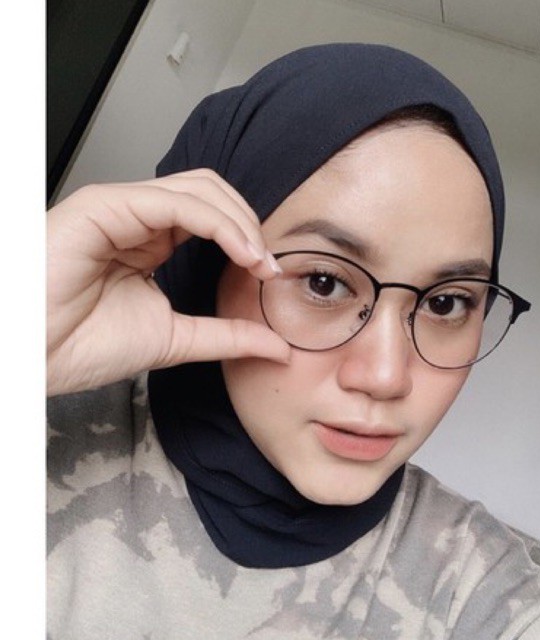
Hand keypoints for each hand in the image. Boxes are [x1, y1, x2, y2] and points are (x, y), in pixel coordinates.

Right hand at [47, 169, 289, 395]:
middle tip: (268, 265)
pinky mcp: (105, 206)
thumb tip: (277, 345)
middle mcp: (139, 218)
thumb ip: (227, 337)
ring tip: (257, 260)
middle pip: (212, 192)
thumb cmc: (83, 344)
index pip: (213, 216)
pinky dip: (218, 222)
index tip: (271, 274)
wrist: (33, 358)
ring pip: (200, 189)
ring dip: (239, 221)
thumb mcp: (177, 339)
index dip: (249, 238)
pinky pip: (176, 202)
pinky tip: (240, 251)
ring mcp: (122, 207)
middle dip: (249, 224)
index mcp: (151, 240)